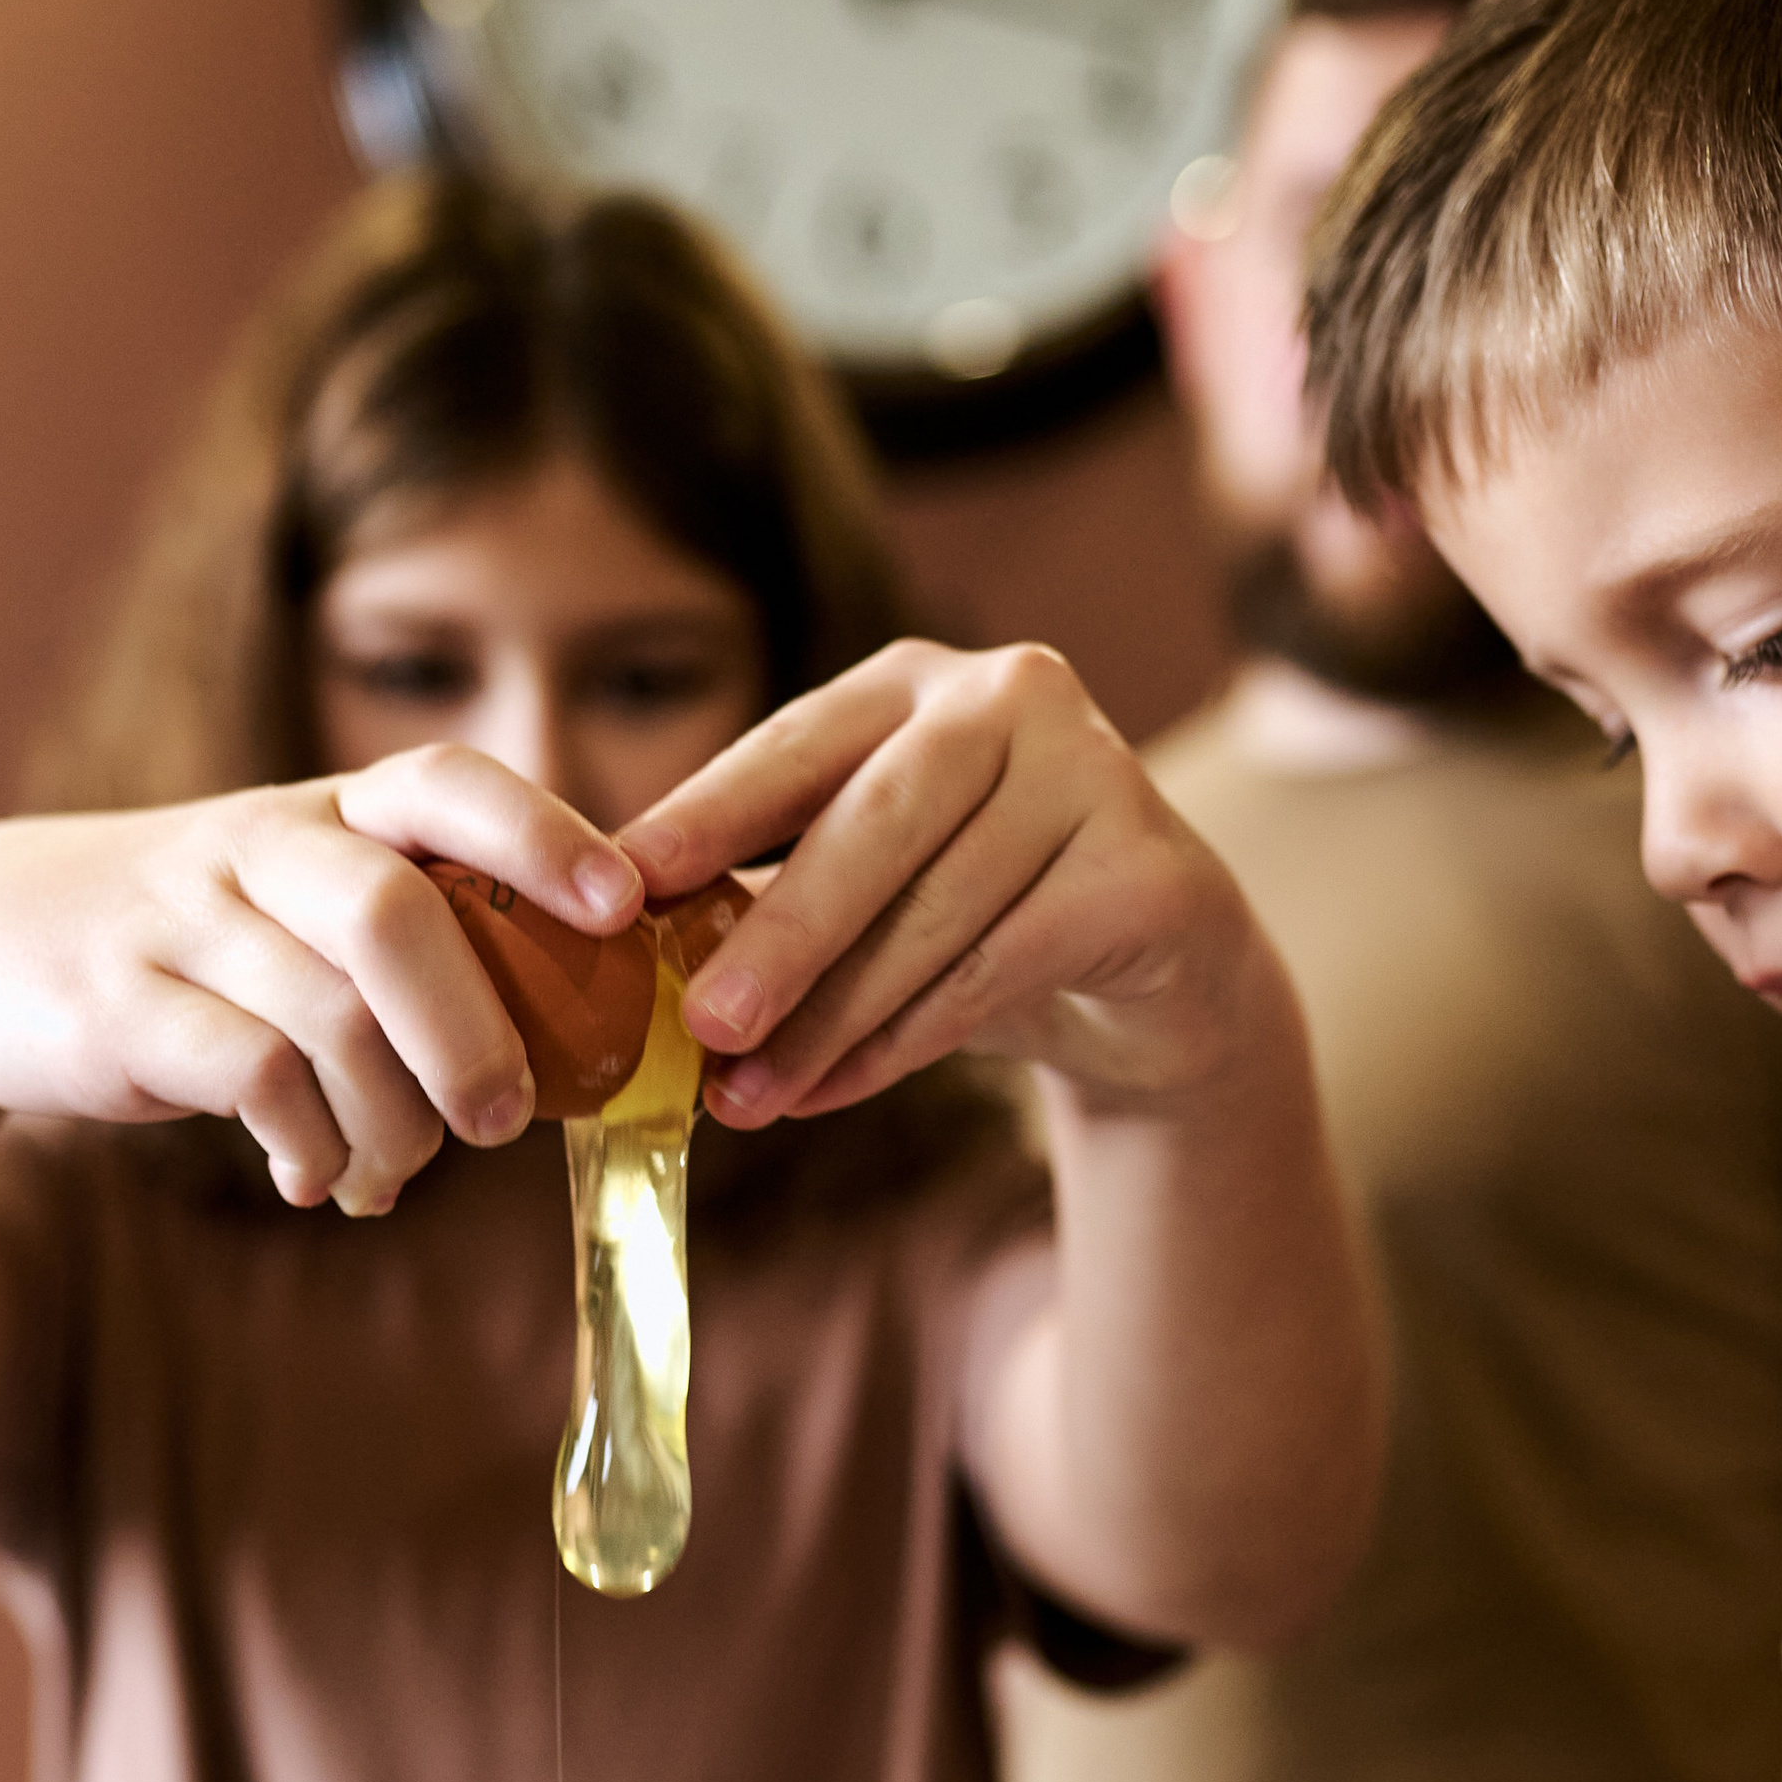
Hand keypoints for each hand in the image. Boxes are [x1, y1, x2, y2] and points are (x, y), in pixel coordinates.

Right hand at [0, 754, 640, 1218]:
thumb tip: (568, 1059)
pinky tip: (310, 1174)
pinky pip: (253, 1078)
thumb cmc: (194, 942)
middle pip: (397, 914)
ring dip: (391, 1120)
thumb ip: (414, 949)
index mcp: (326, 812)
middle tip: (505, 1120)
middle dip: (476, 1032)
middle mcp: (259, 847)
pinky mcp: (119, 1006)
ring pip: (331, 1017)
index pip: (446, 783)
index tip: (620, 908)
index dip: (543, 837)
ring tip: (391, 1170)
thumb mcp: (295, 908)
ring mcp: (183, 923)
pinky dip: (308, 1144)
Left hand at [618, 640, 1262, 1124]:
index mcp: (915, 684)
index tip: (621, 882)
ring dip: (830, 1019)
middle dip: (777, 934)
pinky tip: (831, 1091)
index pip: (794, 744)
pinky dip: (906, 1042)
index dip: (705, 814)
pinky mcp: (1149, 869)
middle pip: (872, 822)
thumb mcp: (869, 894)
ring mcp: (1095, 771)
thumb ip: (767, 896)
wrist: (1160, 985)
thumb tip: (623, 959)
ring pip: (935, 912)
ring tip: (748, 1097)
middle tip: (698, 1025)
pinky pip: (1003, 967)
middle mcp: (1011, 697)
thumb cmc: (981, 925)